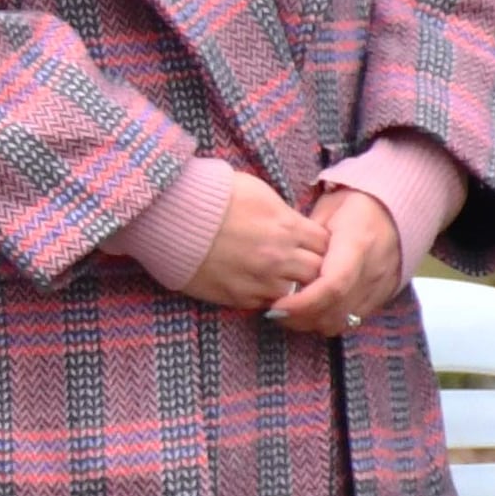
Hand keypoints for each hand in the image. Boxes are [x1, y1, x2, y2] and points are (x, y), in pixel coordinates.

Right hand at [181, 169, 333, 313]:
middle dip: (313, 268)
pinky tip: (254, 283)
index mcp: (287, 226)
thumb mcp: (257, 191)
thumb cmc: (211, 194)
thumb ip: (283, 212)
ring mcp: (258, 279)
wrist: (167, 214)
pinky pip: (265, 303)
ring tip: (277, 276)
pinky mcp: (236, 296)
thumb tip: (294, 224)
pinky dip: (265, 296)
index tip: (310, 244)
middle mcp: (278, 257)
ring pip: (296, 293)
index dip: (321, 245)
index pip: (327, 245)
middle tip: (300, 264)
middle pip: (318, 273)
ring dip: (291, 286)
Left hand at [265, 184, 405, 340]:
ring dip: (315, 323)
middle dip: (302, 319)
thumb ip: (306, 239)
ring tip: (290, 314)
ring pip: (346, 320)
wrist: (398, 208)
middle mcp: (373, 270)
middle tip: (275, 313)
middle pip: (337, 310)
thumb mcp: (326, 211)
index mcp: (358, 245)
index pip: (332, 286)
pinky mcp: (385, 295)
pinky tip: (313, 312)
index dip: (303, 303)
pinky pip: (356, 319)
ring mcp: (382, 285)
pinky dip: (332, 320)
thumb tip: (281, 263)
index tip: (276, 306)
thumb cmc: (355, 205)